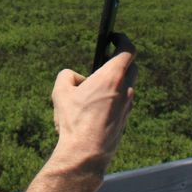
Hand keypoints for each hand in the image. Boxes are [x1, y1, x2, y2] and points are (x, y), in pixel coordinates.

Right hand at [49, 33, 136, 176]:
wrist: (86, 154)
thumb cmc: (74, 121)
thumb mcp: (61, 92)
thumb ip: (66, 75)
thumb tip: (76, 78)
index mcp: (112, 77)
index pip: (128, 50)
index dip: (122, 39)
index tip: (114, 36)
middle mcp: (125, 90)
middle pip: (130, 68)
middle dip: (119, 61)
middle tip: (103, 61)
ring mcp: (128, 106)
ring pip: (125, 87)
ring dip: (114, 83)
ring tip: (93, 89)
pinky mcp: (125, 121)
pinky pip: (121, 103)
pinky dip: (112, 99)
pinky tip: (94, 108)